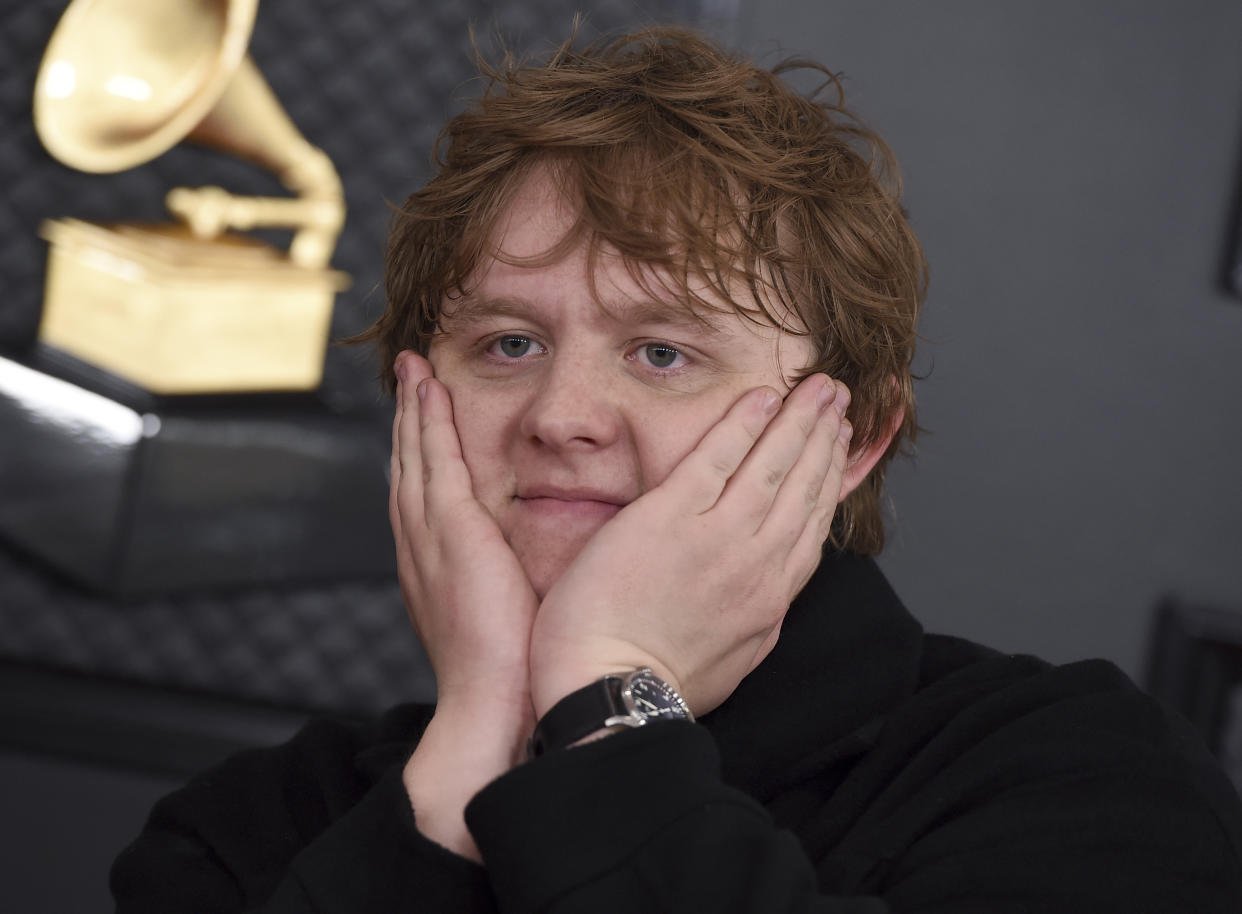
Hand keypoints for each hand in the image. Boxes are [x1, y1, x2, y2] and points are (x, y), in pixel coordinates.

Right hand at [389, 350, 538, 709]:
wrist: (490, 709)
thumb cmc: (511, 676)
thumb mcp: (505, 623)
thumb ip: (512, 590)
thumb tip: (537, 576)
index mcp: (432, 570)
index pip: (423, 498)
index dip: (419, 456)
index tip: (423, 424)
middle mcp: (420, 548)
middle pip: (408, 468)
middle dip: (407, 421)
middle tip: (408, 379)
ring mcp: (429, 537)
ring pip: (415, 455)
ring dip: (413, 409)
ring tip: (413, 370)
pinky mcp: (451, 531)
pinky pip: (435, 460)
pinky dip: (429, 422)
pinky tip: (431, 389)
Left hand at [529, 374, 850, 718]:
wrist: (610, 694)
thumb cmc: (658, 688)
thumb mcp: (731, 661)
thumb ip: (754, 620)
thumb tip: (767, 601)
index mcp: (770, 599)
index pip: (812, 525)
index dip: (830, 478)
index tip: (840, 447)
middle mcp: (757, 564)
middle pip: (804, 488)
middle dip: (826, 437)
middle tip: (839, 400)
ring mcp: (717, 538)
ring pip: (773, 466)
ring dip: (800, 421)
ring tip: (818, 388)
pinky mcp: (671, 518)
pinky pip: (718, 459)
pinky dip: (744, 425)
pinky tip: (762, 399)